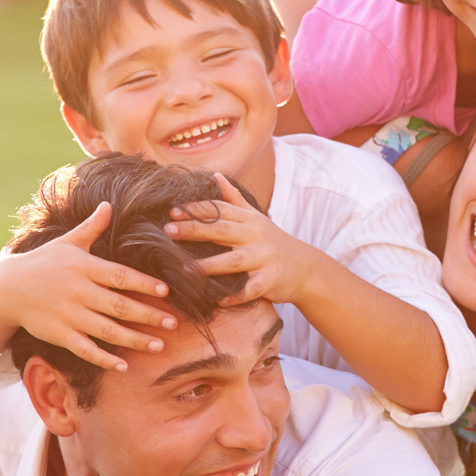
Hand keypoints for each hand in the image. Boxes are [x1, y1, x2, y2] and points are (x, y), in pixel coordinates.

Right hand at [0, 202, 177, 371]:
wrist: (5, 288)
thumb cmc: (42, 262)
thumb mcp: (66, 242)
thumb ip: (91, 227)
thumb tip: (109, 204)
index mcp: (83, 267)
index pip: (120, 276)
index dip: (143, 283)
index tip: (166, 290)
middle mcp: (78, 292)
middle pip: (119, 305)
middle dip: (148, 315)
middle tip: (174, 323)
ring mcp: (68, 315)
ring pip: (107, 330)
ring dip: (134, 340)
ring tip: (159, 346)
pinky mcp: (58, 334)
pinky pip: (85, 349)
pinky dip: (104, 358)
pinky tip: (124, 365)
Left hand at [166, 173, 320, 306]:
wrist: (307, 269)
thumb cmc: (274, 242)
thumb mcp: (257, 218)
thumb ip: (235, 198)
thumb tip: (216, 175)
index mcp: (250, 220)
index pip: (220, 211)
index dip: (196, 210)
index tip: (172, 211)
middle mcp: (256, 236)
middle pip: (221, 231)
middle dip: (194, 230)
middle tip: (168, 231)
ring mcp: (264, 258)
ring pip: (233, 262)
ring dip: (207, 266)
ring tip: (183, 269)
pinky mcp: (270, 281)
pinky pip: (249, 290)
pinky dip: (233, 296)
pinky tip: (216, 300)